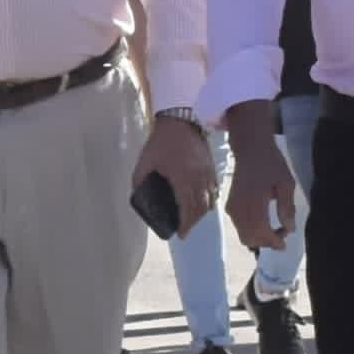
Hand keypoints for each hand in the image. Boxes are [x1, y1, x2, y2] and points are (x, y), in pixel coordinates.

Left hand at [134, 113, 214, 239]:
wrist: (180, 120)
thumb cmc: (160, 142)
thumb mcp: (145, 162)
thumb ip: (140, 181)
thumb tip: (139, 196)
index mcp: (181, 177)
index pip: (187, 207)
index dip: (185, 223)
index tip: (180, 234)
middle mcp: (198, 178)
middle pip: (200, 207)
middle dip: (193, 222)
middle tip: (184, 231)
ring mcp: (208, 172)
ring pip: (210, 200)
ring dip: (202, 213)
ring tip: (192, 220)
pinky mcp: (212, 167)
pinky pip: (214, 190)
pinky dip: (209, 200)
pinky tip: (202, 204)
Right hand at [225, 125, 296, 257]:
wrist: (250, 149)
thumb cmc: (271, 163)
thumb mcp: (286, 183)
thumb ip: (287, 207)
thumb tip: (290, 228)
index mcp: (254, 201)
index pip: (260, 231)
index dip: (272, 241)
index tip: (284, 244)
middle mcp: (239, 207)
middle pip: (249, 237)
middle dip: (265, 242)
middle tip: (281, 234)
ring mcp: (232, 206)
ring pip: (242, 234)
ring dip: (258, 238)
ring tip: (274, 229)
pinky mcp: (229, 204)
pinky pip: (238, 226)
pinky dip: (250, 231)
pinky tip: (262, 222)